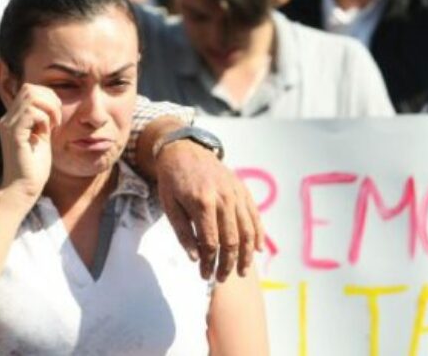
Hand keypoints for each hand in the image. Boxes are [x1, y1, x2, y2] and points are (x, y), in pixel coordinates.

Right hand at [0, 83, 60, 202]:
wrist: (23, 190)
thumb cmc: (34, 168)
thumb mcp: (41, 137)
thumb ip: (43, 120)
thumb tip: (52, 104)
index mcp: (12, 119)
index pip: (29, 90)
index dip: (48, 97)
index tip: (56, 118)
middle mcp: (7, 119)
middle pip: (29, 88)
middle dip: (50, 99)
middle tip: (57, 120)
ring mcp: (8, 126)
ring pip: (31, 96)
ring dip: (49, 108)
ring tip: (54, 126)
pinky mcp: (14, 135)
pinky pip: (31, 112)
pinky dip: (45, 118)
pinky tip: (47, 133)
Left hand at [155, 142, 263, 281]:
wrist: (184, 149)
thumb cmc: (172, 180)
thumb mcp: (169, 205)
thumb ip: (183, 233)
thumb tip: (196, 258)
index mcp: (202, 202)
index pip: (210, 242)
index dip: (209, 263)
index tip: (205, 275)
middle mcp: (223, 198)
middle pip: (231, 240)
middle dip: (227, 264)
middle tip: (221, 278)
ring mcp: (235, 193)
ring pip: (247, 231)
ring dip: (246, 255)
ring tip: (242, 272)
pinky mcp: (242, 190)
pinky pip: (254, 216)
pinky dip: (258, 234)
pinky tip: (256, 250)